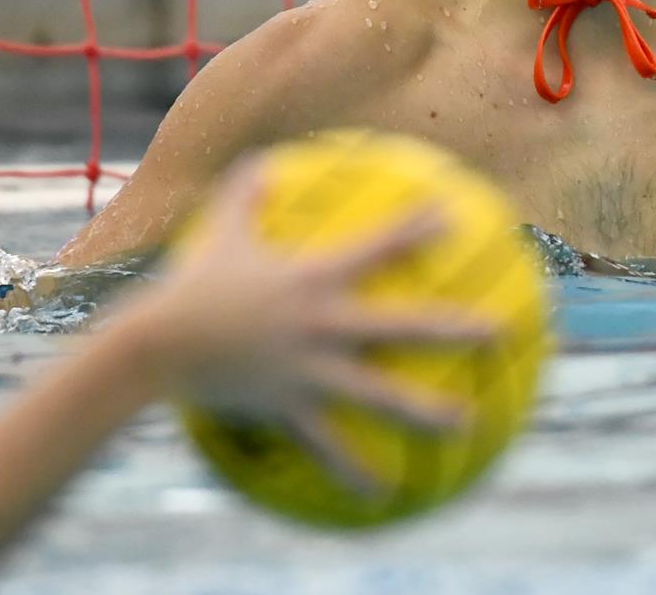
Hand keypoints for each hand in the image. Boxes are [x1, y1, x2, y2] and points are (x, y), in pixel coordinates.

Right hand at [107, 158, 499, 494]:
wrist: (153, 346)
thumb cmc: (190, 284)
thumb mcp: (220, 230)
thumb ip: (248, 192)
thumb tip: (267, 159)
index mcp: (314, 278)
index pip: (380, 244)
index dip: (419, 227)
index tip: (459, 217)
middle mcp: (323, 323)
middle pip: (405, 325)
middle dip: (457, 328)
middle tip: (502, 331)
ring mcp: (310, 370)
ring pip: (381, 394)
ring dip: (428, 412)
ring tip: (470, 424)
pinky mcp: (290, 407)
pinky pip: (329, 445)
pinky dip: (355, 471)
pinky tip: (385, 494)